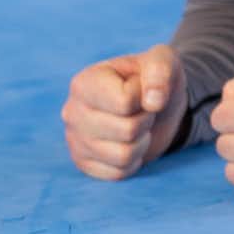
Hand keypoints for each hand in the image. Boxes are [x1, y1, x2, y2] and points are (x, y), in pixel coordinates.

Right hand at [61, 44, 183, 180]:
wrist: (151, 104)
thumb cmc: (152, 79)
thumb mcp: (162, 60)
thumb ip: (160, 69)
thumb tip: (154, 102)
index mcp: (84, 82)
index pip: (125, 102)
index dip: (145, 97)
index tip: (142, 90)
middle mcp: (71, 112)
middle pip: (127, 130)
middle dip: (146, 120)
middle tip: (142, 111)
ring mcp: (74, 140)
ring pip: (123, 155)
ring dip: (142, 141)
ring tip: (136, 126)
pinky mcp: (83, 163)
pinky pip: (118, 174)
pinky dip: (134, 161)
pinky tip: (128, 143)